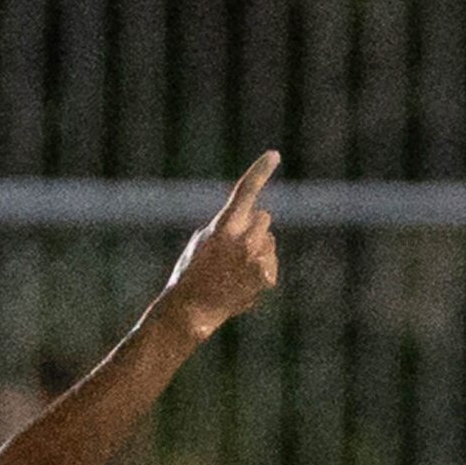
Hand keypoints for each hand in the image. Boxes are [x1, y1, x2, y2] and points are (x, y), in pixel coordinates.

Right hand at [164, 151, 280, 338]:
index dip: (260, 171)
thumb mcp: (202, 241)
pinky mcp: (267, 275)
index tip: (274, 155)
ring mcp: (257, 257)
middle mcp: (244, 238)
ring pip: (269, 241)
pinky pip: (270, 262)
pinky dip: (260, 270)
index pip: (245, 191)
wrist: (192, 310)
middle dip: (253, 227)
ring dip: (257, 249)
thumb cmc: (191, 274)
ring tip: (234, 270)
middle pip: (263, 217)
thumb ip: (227, 226)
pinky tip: (241, 282)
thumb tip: (252, 219)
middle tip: (233, 248)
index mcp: (223, 226)